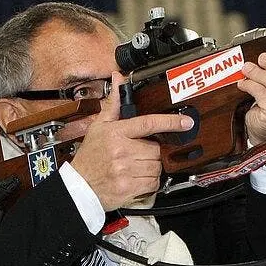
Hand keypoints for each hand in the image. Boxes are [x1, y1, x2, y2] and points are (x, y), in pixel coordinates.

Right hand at [70, 72, 193, 210]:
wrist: (79, 186)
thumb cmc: (90, 156)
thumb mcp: (98, 126)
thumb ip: (113, 103)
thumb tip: (117, 78)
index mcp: (116, 132)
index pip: (148, 123)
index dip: (170, 122)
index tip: (186, 121)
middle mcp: (121, 150)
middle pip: (155, 149)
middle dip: (150, 152)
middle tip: (136, 154)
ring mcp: (125, 169)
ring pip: (156, 166)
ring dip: (151, 168)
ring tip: (134, 167)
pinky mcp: (129, 187)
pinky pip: (153, 183)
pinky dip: (149, 183)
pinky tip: (136, 179)